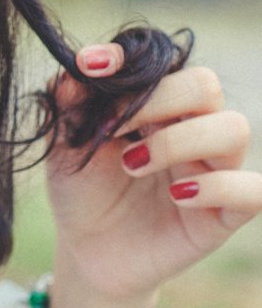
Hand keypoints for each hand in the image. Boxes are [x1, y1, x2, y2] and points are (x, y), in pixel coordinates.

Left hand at [45, 43, 261, 307]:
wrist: (85, 249)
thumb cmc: (81, 188)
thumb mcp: (64, 143)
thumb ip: (67, 102)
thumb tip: (73, 69)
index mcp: (155, 105)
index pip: (163, 62)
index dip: (129, 57)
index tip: (90, 65)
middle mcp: (191, 129)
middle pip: (204, 84)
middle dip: (157, 98)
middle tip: (112, 127)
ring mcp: (212, 170)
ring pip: (233, 128)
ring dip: (178, 141)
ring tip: (132, 164)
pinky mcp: (224, 214)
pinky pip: (251, 189)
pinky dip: (216, 187)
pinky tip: (176, 196)